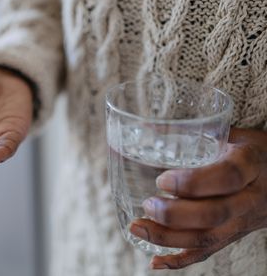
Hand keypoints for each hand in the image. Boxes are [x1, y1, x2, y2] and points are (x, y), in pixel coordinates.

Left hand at [129, 128, 266, 269]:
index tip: (162, 180)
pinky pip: (208, 253)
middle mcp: (249, 199)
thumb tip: (146, 127)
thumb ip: (197, 133)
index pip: (226, 177)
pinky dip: (180, 260)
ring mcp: (242, 222)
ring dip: (168, 238)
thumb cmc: (251, 152)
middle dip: (174, 214)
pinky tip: (155, 261)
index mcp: (250, 165)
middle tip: (147, 205)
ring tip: (137, 228)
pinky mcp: (234, 236)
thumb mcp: (233, 135)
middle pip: (214, 215)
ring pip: (207, 239)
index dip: (193, 182)